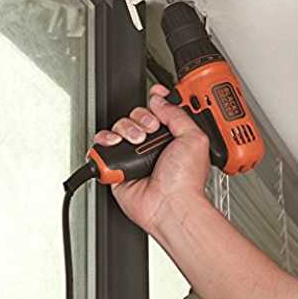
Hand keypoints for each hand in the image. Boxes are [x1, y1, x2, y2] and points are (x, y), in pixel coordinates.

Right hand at [93, 84, 210, 234]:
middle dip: (141, 117)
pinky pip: (102, 146)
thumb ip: (177, 114)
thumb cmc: (185, 180)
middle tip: (150, 129)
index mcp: (171, 137)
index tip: (155, 94)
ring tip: (136, 141)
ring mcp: (134, 155)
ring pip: (119, 127)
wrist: (171, 204)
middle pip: (136, 115)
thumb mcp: (194, 138)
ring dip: (126, 128)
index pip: (158, 111)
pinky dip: (105, 140)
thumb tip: (159, 101)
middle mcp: (152, 145)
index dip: (155, 100)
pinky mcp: (117, 166)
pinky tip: (116, 144)